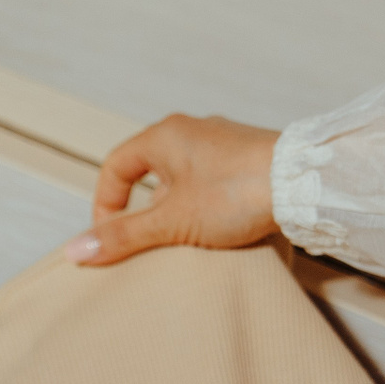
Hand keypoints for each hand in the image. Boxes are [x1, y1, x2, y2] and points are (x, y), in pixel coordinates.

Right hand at [66, 115, 279, 266]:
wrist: (309, 185)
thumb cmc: (238, 193)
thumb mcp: (171, 222)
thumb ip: (123, 236)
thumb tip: (75, 251)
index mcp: (165, 135)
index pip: (115, 167)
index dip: (104, 204)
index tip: (111, 236)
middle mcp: (193, 131)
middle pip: (148, 174)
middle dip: (141, 213)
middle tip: (145, 243)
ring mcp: (224, 143)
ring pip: (182, 180)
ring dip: (174, 212)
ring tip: (183, 241)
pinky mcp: (250, 159)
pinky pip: (211, 183)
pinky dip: (203, 207)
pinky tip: (217, 230)